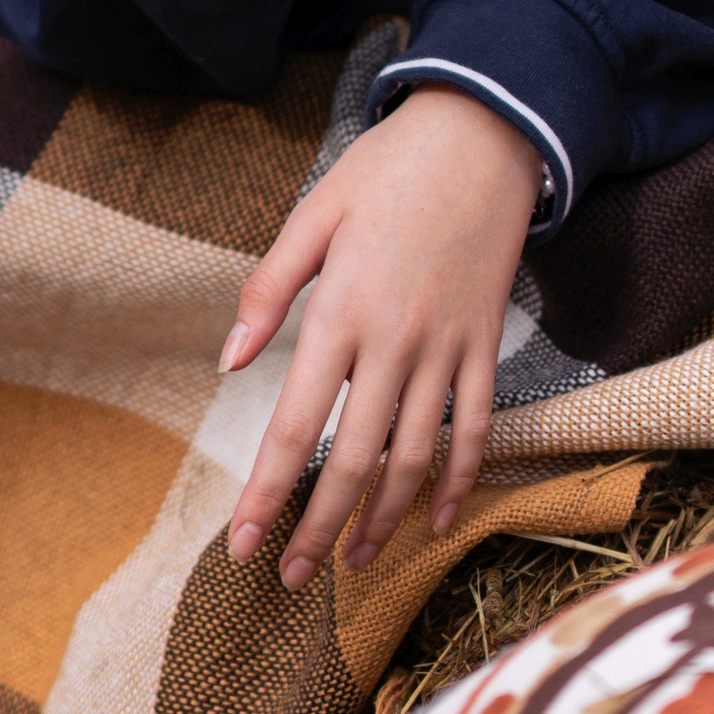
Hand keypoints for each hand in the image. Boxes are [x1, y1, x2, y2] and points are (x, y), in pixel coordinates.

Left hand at [222, 87, 541, 585]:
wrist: (483, 134)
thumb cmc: (388, 170)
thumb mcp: (315, 211)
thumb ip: (269, 289)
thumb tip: (229, 361)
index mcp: (343, 310)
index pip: (298, 425)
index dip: (267, 494)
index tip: (240, 545)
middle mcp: (396, 341)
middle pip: (354, 460)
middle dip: (319, 529)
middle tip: (289, 579)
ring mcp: (447, 346)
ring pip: (415, 457)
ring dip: (382, 519)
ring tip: (353, 563)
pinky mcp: (484, 343)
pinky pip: (476, 427)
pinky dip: (460, 480)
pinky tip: (436, 519)